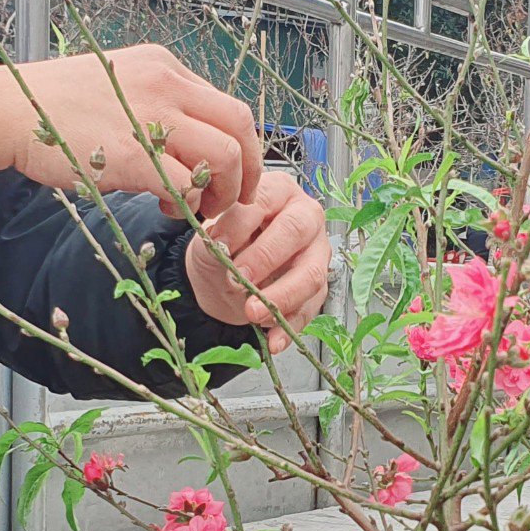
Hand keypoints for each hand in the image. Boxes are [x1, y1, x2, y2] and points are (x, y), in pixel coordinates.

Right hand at [0, 46, 263, 219]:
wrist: (6, 109)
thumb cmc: (53, 103)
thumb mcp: (116, 84)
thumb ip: (155, 106)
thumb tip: (183, 143)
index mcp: (164, 67)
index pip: (227, 104)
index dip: (238, 144)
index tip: (228, 173)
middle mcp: (166, 84)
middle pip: (240, 125)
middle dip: (248, 169)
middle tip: (236, 199)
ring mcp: (151, 117)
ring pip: (224, 155)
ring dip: (223, 190)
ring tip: (201, 208)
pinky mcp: (132, 154)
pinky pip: (187, 182)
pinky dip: (189, 202)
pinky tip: (168, 208)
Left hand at [184, 169, 330, 353]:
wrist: (225, 276)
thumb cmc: (224, 245)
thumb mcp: (210, 237)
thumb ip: (216, 237)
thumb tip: (222, 245)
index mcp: (278, 191)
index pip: (264, 200)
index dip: (241, 224)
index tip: (220, 246)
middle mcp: (305, 217)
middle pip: (297, 232)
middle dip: (266, 259)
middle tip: (239, 280)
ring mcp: (316, 252)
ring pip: (311, 274)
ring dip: (280, 297)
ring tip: (252, 313)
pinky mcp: (319, 286)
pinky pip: (311, 307)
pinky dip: (289, 326)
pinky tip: (273, 339)